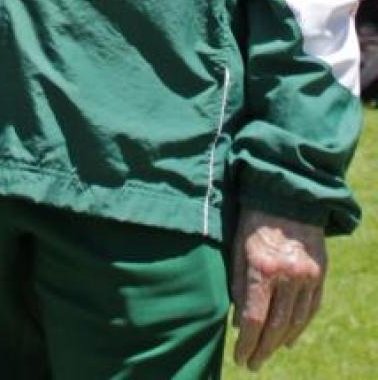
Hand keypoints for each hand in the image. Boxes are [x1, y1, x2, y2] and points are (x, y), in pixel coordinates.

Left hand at [231, 207, 325, 370]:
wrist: (287, 194)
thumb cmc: (253, 219)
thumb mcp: (237, 248)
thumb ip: (238, 286)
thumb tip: (239, 323)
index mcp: (262, 267)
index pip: (254, 318)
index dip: (247, 343)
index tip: (240, 357)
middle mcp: (288, 275)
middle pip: (276, 326)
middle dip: (263, 349)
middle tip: (252, 364)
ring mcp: (307, 275)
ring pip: (296, 321)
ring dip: (280, 342)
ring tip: (267, 353)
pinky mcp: (320, 273)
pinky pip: (311, 308)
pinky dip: (300, 327)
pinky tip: (289, 338)